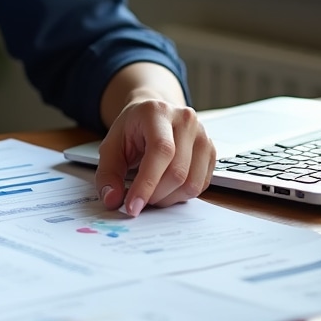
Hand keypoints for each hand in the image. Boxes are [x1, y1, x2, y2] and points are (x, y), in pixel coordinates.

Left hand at [95, 98, 215, 215]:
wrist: (152, 115)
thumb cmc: (132, 129)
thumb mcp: (111, 145)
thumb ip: (108, 173)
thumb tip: (112, 200)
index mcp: (158, 113)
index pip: (161, 151)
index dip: (147, 183)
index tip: (132, 207)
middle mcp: (185, 121)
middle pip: (177, 172)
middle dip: (155, 195)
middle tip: (138, 200)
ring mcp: (203, 136)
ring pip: (192, 183)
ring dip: (169, 198)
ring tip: (151, 193)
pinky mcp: (212, 152)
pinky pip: (202, 185)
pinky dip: (181, 195)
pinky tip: (166, 188)